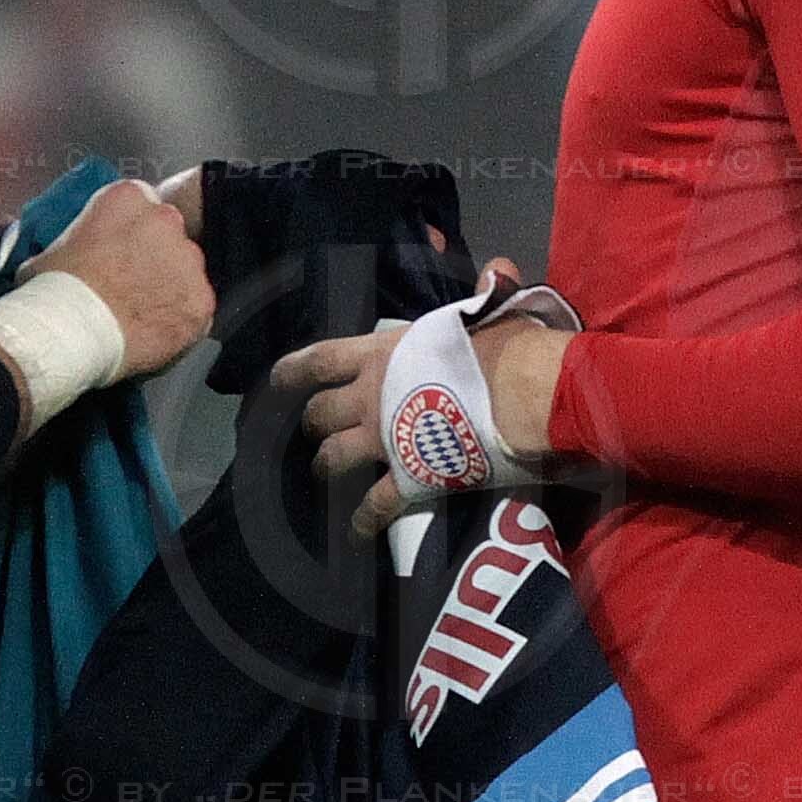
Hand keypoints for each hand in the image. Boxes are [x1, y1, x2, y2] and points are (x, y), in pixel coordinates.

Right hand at [28, 174, 212, 379]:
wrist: (70, 332)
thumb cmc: (53, 291)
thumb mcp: (50, 249)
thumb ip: (72, 241)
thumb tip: (68, 255)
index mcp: (127, 198)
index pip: (138, 205)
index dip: (128, 232)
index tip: (118, 252)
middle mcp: (166, 221)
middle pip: (167, 236)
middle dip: (153, 257)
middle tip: (128, 284)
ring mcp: (189, 261)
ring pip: (185, 272)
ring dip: (169, 288)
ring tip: (140, 313)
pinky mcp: (202, 300)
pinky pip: (196, 309)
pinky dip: (181, 320)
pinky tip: (155, 332)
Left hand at [277, 259, 562, 535]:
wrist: (525, 393)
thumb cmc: (507, 345)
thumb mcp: (493, 309)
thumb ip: (488, 291)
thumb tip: (499, 269)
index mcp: (384, 353)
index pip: (322, 359)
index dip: (294, 371)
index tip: (276, 380)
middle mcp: (372, 396)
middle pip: (321, 413)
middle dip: (314, 423)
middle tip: (317, 431)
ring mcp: (385, 440)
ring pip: (333, 458)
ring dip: (325, 466)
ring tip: (325, 471)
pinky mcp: (409, 479)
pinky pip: (375, 506)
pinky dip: (362, 521)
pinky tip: (354, 532)